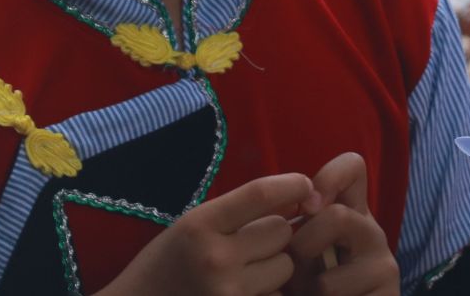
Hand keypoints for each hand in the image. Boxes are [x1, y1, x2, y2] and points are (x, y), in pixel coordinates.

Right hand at [94, 172, 314, 295]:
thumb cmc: (164, 268)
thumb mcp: (191, 227)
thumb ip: (237, 213)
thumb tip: (298, 196)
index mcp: (199, 225)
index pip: (261, 193)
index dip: (292, 185)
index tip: (305, 186)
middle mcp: (215, 258)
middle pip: (281, 232)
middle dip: (276, 235)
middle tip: (252, 246)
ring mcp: (228, 294)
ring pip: (285, 266)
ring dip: (275, 268)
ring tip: (244, 274)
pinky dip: (268, 293)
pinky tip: (244, 293)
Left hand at [286, 152, 398, 295]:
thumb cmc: (303, 282)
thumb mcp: (294, 248)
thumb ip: (290, 226)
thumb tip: (286, 206)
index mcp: (350, 212)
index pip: (353, 167)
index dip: (329, 178)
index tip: (305, 207)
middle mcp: (371, 232)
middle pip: (337, 215)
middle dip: (302, 246)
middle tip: (295, 269)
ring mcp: (383, 265)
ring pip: (331, 262)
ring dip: (305, 286)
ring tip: (306, 292)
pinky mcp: (387, 292)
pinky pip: (334, 294)